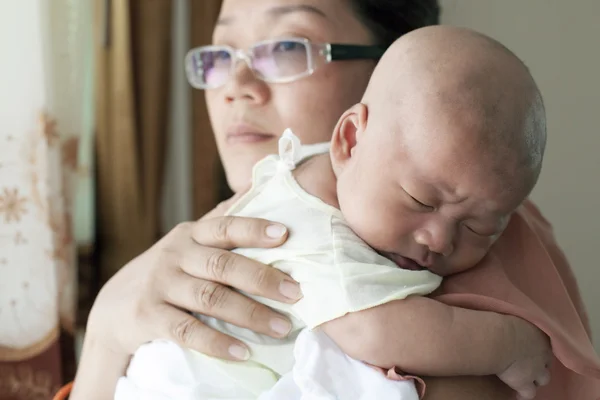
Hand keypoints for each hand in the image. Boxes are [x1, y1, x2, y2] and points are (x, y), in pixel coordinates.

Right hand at [85, 213, 301, 361]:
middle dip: (262, 278)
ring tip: (281, 327)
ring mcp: (160, 284)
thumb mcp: (188, 244)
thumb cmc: (168, 271)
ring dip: (250, 314)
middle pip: (223, 264)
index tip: (284, 235)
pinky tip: (242, 352)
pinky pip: (187, 331)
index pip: (224, 226)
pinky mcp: (148, 316)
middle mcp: (175, 254)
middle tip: (295, 292)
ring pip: (210, 298)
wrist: (114, 306)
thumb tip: (260, 189)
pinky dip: (217, 343)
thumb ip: (220, 225)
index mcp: (190, 234)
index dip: (253, 229)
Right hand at [497, 317, 551, 398]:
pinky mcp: (525, 383)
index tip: (529, 347)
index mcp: (540, 336)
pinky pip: (529, 394)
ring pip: (543, 380)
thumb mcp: (514, 317)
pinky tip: (516, 394)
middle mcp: (543, 355)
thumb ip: (517, 323)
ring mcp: (536, 371)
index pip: (545, 345)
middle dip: (540, 364)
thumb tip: (509, 322)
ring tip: (524, 379)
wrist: (498, 339)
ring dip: (535, 379)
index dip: (538, 348)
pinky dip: (523, 395)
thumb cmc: (501, 323)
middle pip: (547, 363)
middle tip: (528, 364)